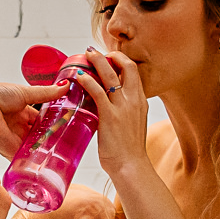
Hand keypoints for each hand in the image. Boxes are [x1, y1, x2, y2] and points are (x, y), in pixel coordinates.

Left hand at [0, 80, 65, 155]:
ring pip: (33, 148)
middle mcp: (18, 126)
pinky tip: (46, 165)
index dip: (56, 124)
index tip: (71, 128)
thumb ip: (46, 94)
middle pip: (40, 136)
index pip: (43, 120)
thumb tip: (65, 86)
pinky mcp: (8, 149)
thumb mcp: (25, 92)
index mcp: (22, 110)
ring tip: (63, 157)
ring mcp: (13, 138)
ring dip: (45, 152)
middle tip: (71, 145)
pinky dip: (33, 162)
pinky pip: (23, 158)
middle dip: (52, 140)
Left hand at [73, 49, 149, 182]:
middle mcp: (135, 100)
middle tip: (96, 52)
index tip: (110, 58)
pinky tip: (78, 77)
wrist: (131, 167)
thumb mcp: (132, 126)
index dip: (122, 62)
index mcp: (141, 102)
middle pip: (127, 66)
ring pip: (111, 74)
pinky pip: (98, 91)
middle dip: (111, 55)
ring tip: (86, 55)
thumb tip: (107, 111)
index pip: (134, 73)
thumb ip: (123, 114)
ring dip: (97, 61)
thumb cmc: (129, 152)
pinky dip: (87, 80)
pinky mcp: (110, 116)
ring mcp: (123, 107)